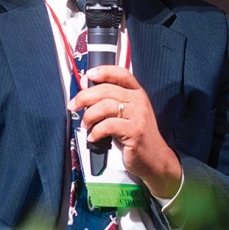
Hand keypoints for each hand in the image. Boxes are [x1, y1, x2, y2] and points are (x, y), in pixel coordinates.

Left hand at [70, 65, 181, 199]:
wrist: (154, 158)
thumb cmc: (135, 135)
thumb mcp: (126, 114)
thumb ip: (111, 100)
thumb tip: (86, 86)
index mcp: (137, 93)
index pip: (121, 74)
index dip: (104, 71)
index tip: (88, 75)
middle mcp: (139, 101)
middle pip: (107, 90)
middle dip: (85, 97)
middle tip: (74, 106)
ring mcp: (138, 116)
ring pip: (105, 107)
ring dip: (89, 116)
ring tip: (86, 126)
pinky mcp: (135, 131)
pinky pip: (108, 126)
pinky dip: (96, 132)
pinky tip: (93, 137)